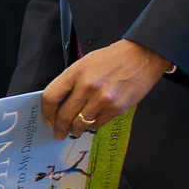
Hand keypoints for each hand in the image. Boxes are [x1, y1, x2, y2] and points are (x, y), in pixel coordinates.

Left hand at [40, 38, 168, 139]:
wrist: (141, 57)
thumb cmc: (112, 59)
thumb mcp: (85, 63)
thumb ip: (71, 82)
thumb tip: (59, 103)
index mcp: (76, 72)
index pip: (51, 97)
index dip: (46, 112)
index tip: (47, 119)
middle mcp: (87, 86)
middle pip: (64, 114)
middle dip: (59, 127)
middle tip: (58, 132)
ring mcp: (102, 98)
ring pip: (80, 123)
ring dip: (75, 130)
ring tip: (74, 131)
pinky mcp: (116, 108)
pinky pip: (97, 124)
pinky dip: (91, 127)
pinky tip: (90, 124)